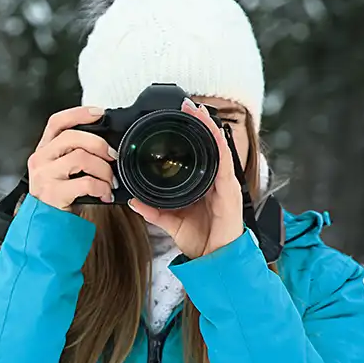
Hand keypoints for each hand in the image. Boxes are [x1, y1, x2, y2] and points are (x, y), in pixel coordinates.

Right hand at [28, 106, 116, 209]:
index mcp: (44, 150)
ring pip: (81, 158)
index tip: (99, 113)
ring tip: (110, 180)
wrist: (46, 224)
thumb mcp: (62, 171)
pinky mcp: (53, 193)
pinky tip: (105, 194)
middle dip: (99, 145)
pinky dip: (101, 187)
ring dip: (103, 169)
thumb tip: (106, 145)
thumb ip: (74, 153)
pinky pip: (85, 183)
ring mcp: (45, 176)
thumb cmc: (59, 196)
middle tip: (112, 156)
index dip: (78, 114)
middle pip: (72, 137)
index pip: (57, 123)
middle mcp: (40, 160)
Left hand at [127, 99, 243, 258]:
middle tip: (188, 103)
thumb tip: (133, 200)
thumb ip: (153, 210)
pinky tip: (212, 131)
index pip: (198, 152)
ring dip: (208, 127)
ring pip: (218, 147)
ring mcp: (225, 183)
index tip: (179, 116)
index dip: (191, 133)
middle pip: (209, 144)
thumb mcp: (170, 222)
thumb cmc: (200, 240)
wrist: (215, 259)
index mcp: (203, 184)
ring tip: (198, 110)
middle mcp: (215, 180)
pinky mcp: (230, 190)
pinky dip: (218, 145)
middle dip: (200, 122)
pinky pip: (224, 163)